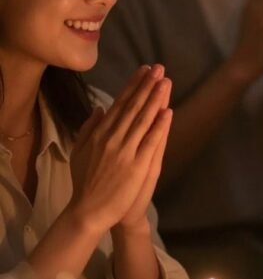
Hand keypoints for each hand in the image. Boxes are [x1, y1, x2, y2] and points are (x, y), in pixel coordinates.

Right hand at [69, 65, 173, 235]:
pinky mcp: (136, 166)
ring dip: (155, 99)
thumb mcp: (79, 151)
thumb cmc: (85, 182)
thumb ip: (88, 129)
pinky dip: (159, 127)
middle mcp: (112, 138)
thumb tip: (98, 109)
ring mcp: (125, 152)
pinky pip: (149, 142)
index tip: (144, 70)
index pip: (119, 104)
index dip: (133, 85)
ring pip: (142, 120)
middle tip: (159, 68)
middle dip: (146, 85)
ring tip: (165, 81)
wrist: (88, 211)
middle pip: (132, 107)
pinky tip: (168, 112)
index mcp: (99, 133)